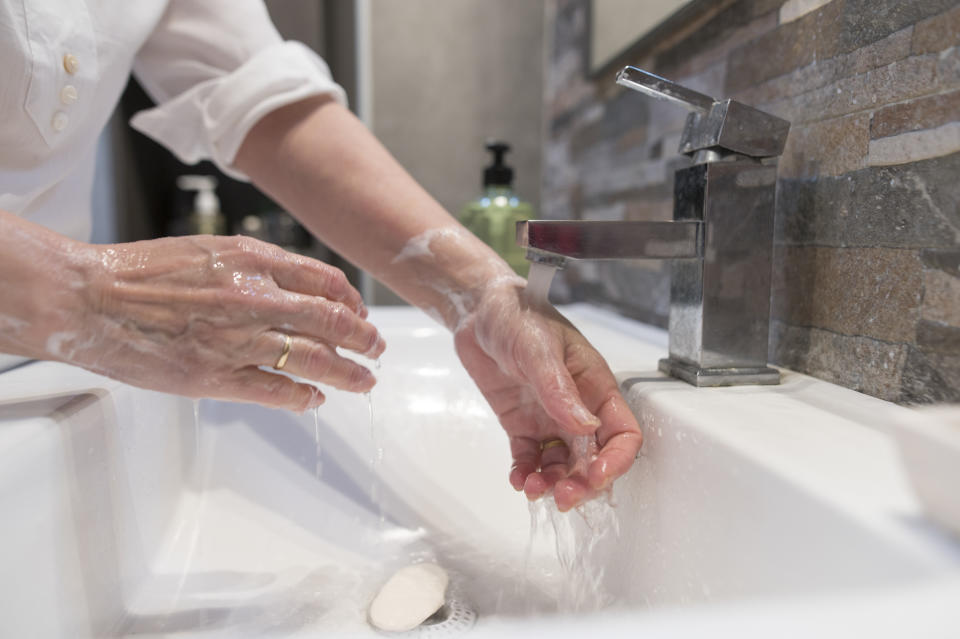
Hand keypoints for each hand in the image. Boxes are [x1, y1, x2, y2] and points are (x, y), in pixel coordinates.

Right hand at [63, 235, 383, 410]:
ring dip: (348, 372)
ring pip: (314, 359)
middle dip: (364, 338)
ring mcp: (237, 339)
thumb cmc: (141, 272)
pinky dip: (303, 397)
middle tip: (377, 348)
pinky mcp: (214, 376)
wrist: (88, 297)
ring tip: (365, 381)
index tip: (360, 311)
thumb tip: (296, 288)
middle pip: (332, 321)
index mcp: (252, 260)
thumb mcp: (208, 250)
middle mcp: (254, 297)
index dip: (351, 300)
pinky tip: (316, 400)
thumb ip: (255, 267)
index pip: (324, 280)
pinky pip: (275, 390)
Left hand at [453, 280, 642, 511]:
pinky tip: (518, 480)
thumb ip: (559, 389)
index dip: (615, 460)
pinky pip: (530, 459)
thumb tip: (584, 427)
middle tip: (562, 497)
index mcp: (595, 386)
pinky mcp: (522, 425)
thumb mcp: (539, 348)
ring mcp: (550, 418)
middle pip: (594, 459)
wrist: (479, 311)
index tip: (595, 477)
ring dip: (552, 483)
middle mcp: (578, 407)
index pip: (622, 433)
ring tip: (532, 489)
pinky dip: (526, 475)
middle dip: (582, 483)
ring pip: (562, 465)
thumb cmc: (518, 314)